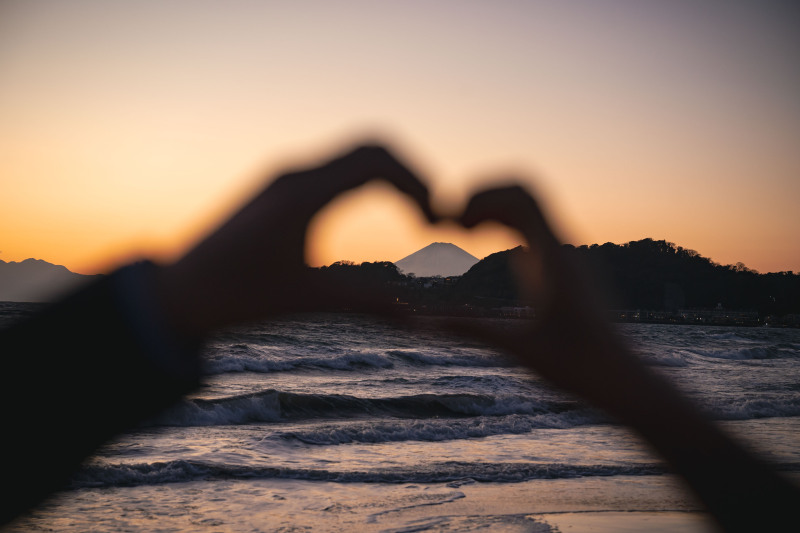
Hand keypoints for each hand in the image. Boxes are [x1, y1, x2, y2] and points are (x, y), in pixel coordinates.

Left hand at [155, 143, 434, 335]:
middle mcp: (296, 173)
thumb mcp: (305, 300)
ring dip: (392, 175)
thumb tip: (416, 321)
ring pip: (355, 154)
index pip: (376, 161)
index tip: (437, 218)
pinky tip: (379, 209)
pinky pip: (337, 167)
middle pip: (372, 147)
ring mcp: (288, 175)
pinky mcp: (283, 186)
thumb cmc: (237, 297)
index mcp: (303, 195)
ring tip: (415, 214)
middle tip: (433, 214)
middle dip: (412, 173)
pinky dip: (369, 180)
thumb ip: (363, 304)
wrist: (180, 291)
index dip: (417, 182)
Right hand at [455, 185, 643, 410]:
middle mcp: (564, 250)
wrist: (625, 381)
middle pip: (524, 194)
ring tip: (462, 231)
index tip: (454, 219)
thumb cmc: (581, 369)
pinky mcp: (563, 271)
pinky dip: (505, 227)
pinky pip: (534, 232)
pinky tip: (484, 247)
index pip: (523, 197)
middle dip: (484, 196)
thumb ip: (476, 331)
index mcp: (556, 259)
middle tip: (451, 220)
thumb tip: (427, 324)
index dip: (483, 195)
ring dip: (494, 210)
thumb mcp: (522, 350)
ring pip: (529, 211)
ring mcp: (565, 259)